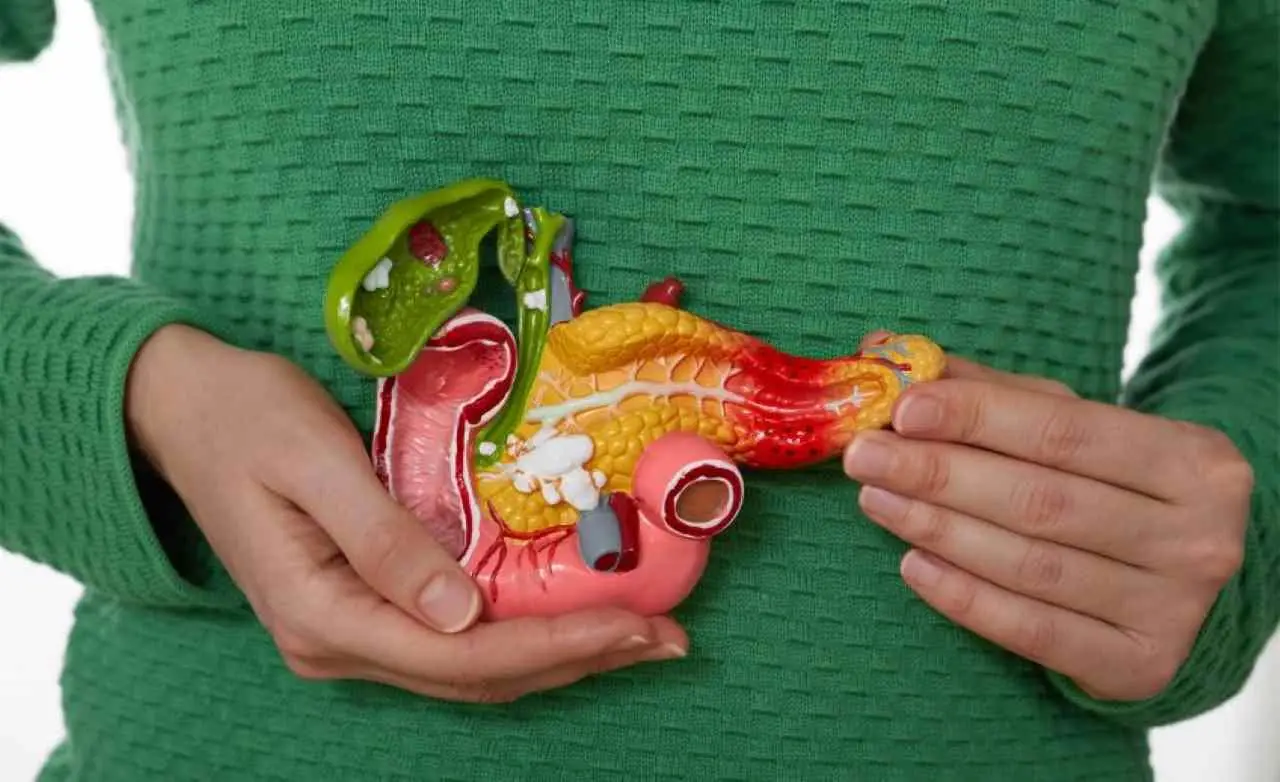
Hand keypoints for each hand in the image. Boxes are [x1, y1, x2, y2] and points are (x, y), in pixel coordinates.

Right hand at [126, 325, 686, 702]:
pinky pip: (454, 642)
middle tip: (668, 639)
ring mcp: (346, 633)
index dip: (557, 645)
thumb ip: (385, 539)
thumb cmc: (245, 416)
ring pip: (471, 670)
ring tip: (639, 636)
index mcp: (323, 614)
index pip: (462, 652)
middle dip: (578, 659)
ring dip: (558, 656)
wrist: (181, 406)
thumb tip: (464, 613)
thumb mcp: (312, 463)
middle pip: (478, 675)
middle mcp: (337, 642)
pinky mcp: (360, 608)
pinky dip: (520, 637)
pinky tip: (568, 620)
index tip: (636, 624)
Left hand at [843, 339, 1252, 700]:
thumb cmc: (1112, 489)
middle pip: (1042, 501)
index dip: (977, 417)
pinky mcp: (1140, 666)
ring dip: (939, 529)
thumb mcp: (1075, 429)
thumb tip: (885, 351)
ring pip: (1032, 566)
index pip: (1065, 431)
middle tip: (865, 456)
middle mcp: (1198, 536)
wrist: (1179, 583)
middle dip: (940, 474)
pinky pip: (1034, 631)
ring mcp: (1173, 609)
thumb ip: (990, 392)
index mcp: (1194, 460)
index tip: (901, 409)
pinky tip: (912, 565)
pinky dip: (965, 598)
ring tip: (874, 500)